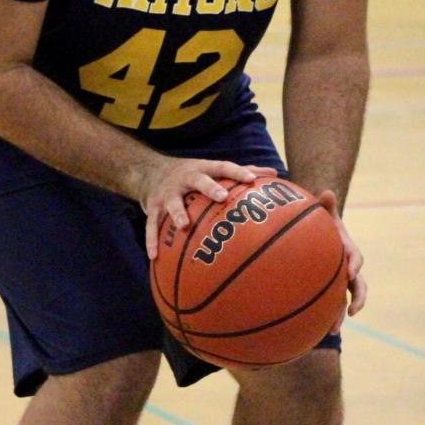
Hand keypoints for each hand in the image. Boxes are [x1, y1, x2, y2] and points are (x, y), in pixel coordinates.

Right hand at [136, 157, 266, 258]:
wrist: (150, 171)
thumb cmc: (193, 174)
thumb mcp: (213, 168)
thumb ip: (244, 171)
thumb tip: (275, 174)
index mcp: (203, 169)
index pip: (223, 167)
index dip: (237, 172)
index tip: (251, 179)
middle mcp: (185, 178)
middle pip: (198, 180)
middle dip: (209, 187)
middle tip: (221, 197)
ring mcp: (168, 193)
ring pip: (172, 203)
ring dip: (178, 213)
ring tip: (184, 226)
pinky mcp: (153, 207)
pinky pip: (151, 225)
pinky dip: (152, 240)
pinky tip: (154, 257)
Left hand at [316, 189, 366, 331]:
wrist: (319, 233)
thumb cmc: (320, 222)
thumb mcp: (323, 212)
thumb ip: (325, 204)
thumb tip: (326, 192)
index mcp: (347, 250)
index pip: (356, 258)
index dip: (355, 265)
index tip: (352, 271)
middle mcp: (347, 268)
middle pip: (358, 286)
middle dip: (358, 299)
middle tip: (353, 310)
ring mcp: (338, 281)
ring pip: (344, 300)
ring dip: (340, 315)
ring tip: (333, 330)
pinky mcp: (327, 289)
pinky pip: (327, 304)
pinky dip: (323, 317)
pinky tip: (311, 330)